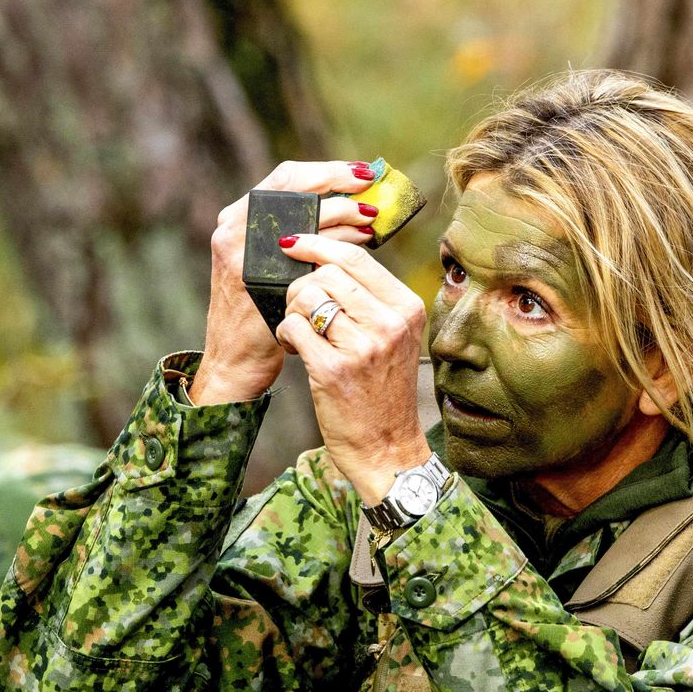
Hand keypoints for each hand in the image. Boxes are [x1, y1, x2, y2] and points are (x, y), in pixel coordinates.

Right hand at [190, 160, 381, 404]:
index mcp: (239, 219)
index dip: (325, 171)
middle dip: (335, 182)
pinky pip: (302, 250)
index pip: (285, 178)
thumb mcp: (277, 267)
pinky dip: (334, 244)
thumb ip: (303, 238)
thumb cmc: (264, 314)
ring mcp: (240, 252)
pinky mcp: (252, 277)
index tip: (362, 172)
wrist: (236, 361)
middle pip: (290, 186)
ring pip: (298, 215)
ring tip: (369, 218)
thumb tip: (356, 213)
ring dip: (340, 213)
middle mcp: (234, 228)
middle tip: (371, 185)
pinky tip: (358, 247)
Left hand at [275, 234, 429, 503]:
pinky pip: (293, 327)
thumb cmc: (384, 390)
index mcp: (407, 309)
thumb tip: (326, 254)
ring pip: (306, 297)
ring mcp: (363, 347)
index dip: (318, 244)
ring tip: (300, 333)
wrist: (386, 447)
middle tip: (301, 310)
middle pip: (327, 274)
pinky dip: (285, 334)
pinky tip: (295, 349)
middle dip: (302, 286)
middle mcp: (389, 324)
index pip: (356, 258)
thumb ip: (372, 298)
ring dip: (292, 311)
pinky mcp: (334, 370)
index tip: (294, 243)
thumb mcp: (395, 338)